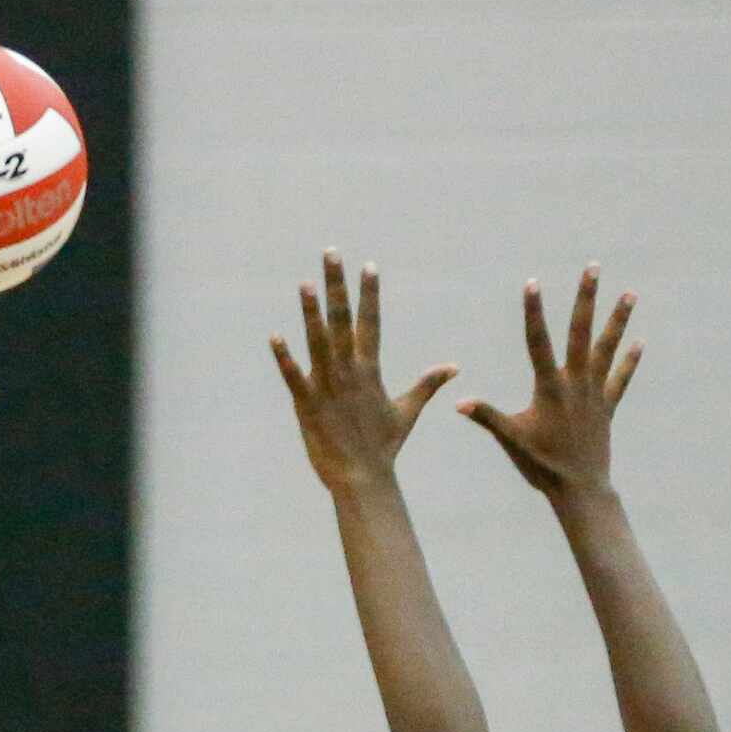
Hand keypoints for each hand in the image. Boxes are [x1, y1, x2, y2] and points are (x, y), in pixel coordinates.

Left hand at [272, 252, 456, 493]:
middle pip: (341, 320)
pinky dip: (285, 358)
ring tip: (305, 283)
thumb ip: (427, 385)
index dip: (369, 294)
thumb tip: (455, 368)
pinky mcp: (308, 404)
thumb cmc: (383, 447)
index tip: (367, 266)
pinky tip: (275, 336)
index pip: (370, 323)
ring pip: (318, 342)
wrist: (363, 478)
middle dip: (337, 286)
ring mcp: (327, 387)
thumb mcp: (407, 412)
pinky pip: (294, 377)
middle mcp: (349, 372)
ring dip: (311, 313)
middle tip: (330, 253)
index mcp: (370, 370)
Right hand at [458, 265, 641, 499]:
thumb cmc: (542, 465)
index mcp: (550, 388)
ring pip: (607, 349)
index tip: (532, 283)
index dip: (534, 312)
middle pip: (582, 332)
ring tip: (631, 293)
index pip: (538, 342)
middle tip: (594, 267)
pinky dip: (629, 362)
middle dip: (587, 298)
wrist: (579, 488)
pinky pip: (620, 380)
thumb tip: (458, 403)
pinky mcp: (607, 408)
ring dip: (618, 321)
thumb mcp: (511, 439)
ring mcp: (594, 394)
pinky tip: (639, 342)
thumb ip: (487, 417)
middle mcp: (576, 384)